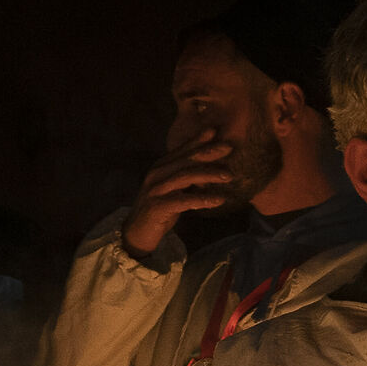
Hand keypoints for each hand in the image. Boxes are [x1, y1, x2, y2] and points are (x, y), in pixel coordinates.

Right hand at [121, 130, 233, 257]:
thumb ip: (188, 181)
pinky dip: (203, 199)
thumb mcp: (174, 191)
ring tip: (229, 176)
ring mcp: (156, 190)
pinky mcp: (158, 207)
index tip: (216, 131)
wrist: (137, 234)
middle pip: (185, 159)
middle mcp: (156, 175)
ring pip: (185, 177)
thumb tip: (211, 173)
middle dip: (208, 152)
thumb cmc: (160, 211)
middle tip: (229, 148)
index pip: (181, 150)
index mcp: (160, 167)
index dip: (198, 139)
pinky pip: (184, 200)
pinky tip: (219, 200)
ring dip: (209, 174)